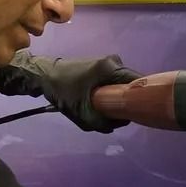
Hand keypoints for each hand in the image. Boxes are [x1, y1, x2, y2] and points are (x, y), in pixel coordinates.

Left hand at [0, 52, 140, 131]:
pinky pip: (113, 83)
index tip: (138, 112)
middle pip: (130, 85)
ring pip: (120, 86)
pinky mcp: (101, 67)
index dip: (141, 98)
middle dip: (125, 101)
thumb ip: (103, 122)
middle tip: (115, 115)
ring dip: (115, 98)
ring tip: (105, 109)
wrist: (44, 76)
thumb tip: (119, 124)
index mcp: (112, 68)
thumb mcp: (82, 113)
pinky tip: (99, 102)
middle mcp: (114, 62)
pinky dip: (109, 93)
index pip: (139, 82)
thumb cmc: (63, 91)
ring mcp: (108, 63)